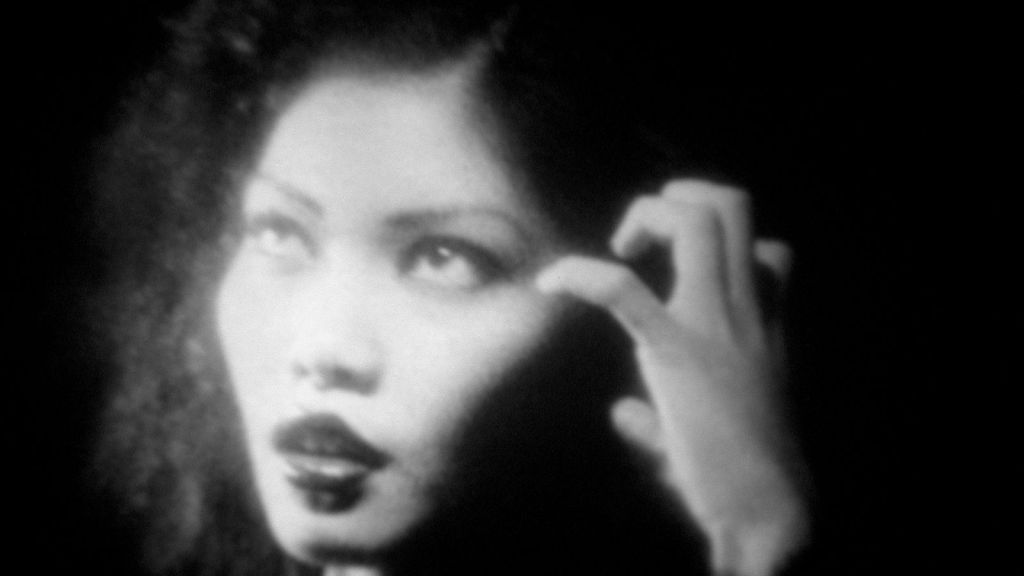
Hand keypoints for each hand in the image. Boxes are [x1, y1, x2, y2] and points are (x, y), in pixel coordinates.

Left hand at [536, 179, 807, 575]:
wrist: (767, 508)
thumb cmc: (742, 476)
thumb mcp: (715, 431)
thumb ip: (665, 416)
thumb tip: (623, 415)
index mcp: (765, 326)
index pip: (771, 249)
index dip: (728, 241)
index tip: (682, 266)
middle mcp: (747, 310)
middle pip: (732, 205)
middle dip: (680, 197)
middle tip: (642, 236)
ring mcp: (716, 323)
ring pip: (694, 222)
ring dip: (647, 215)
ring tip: (618, 247)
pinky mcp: (677, 349)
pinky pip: (623, 289)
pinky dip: (579, 274)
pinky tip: (550, 283)